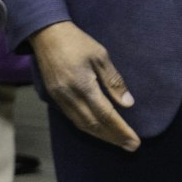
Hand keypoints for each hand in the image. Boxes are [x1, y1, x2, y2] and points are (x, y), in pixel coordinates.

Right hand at [28, 20, 138, 150]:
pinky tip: (97, 128)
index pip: (106, 115)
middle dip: (113, 137)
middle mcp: (69, 95)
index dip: (121, 130)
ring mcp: (59, 97)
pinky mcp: (54, 95)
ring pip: (81, 124)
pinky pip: (72, 117)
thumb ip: (114, 81)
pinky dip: (87, 127)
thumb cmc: (76, 42)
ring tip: (117, 141)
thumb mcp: (101, 56)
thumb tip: (128, 103)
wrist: (45, 34)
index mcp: (83, 85)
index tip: (135, 141)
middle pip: (93, 125)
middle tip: (131, 146)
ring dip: (100, 135)